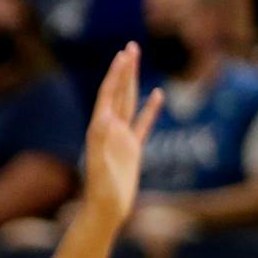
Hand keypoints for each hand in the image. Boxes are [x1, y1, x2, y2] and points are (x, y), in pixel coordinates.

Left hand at [80, 43, 165, 225]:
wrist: (106, 210)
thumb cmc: (102, 193)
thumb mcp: (101, 166)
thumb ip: (102, 144)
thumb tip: (105, 118)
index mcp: (100, 130)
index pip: (109, 96)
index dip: (116, 76)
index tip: (123, 56)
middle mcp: (109, 129)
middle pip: (119, 94)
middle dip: (124, 71)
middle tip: (130, 47)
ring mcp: (122, 138)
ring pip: (130, 104)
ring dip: (133, 83)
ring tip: (137, 62)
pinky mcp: (133, 149)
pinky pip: (144, 124)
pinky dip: (150, 109)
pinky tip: (158, 94)